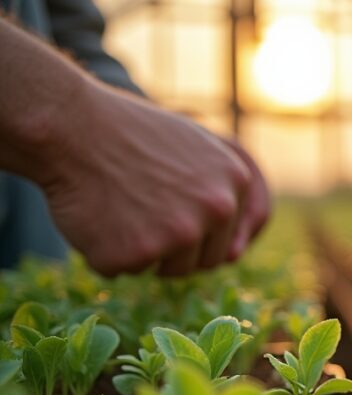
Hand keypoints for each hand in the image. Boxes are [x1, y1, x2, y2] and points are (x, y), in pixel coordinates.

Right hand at [33, 81, 268, 276]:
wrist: (69, 124)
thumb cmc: (129, 134)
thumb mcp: (197, 148)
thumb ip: (223, 190)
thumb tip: (239, 248)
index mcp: (235, 183)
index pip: (227, 241)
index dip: (193, 233)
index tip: (167, 213)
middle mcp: (216, 210)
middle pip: (202, 262)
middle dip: (173, 250)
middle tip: (138, 215)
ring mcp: (179, 234)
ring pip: (166, 271)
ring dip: (140, 253)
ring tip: (118, 210)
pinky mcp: (138, 253)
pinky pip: (120, 270)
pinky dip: (102, 252)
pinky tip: (94, 215)